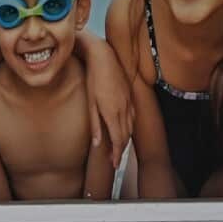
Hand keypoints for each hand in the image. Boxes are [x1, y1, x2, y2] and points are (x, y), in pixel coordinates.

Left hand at [84, 42, 134, 167]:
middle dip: (121, 150)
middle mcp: (124, 110)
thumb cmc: (94, 79)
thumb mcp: (91, 103)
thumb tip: (98, 144)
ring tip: (118, 149)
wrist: (105, 57)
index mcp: (113, 113)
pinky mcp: (129, 96)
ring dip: (125, 140)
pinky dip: (129, 128)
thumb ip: (95, 125)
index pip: (118, 140)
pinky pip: (132, 117)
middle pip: (125, 136)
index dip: (116, 154)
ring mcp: (129, 103)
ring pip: (130, 127)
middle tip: (114, 161)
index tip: (114, 164)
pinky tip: (124, 130)